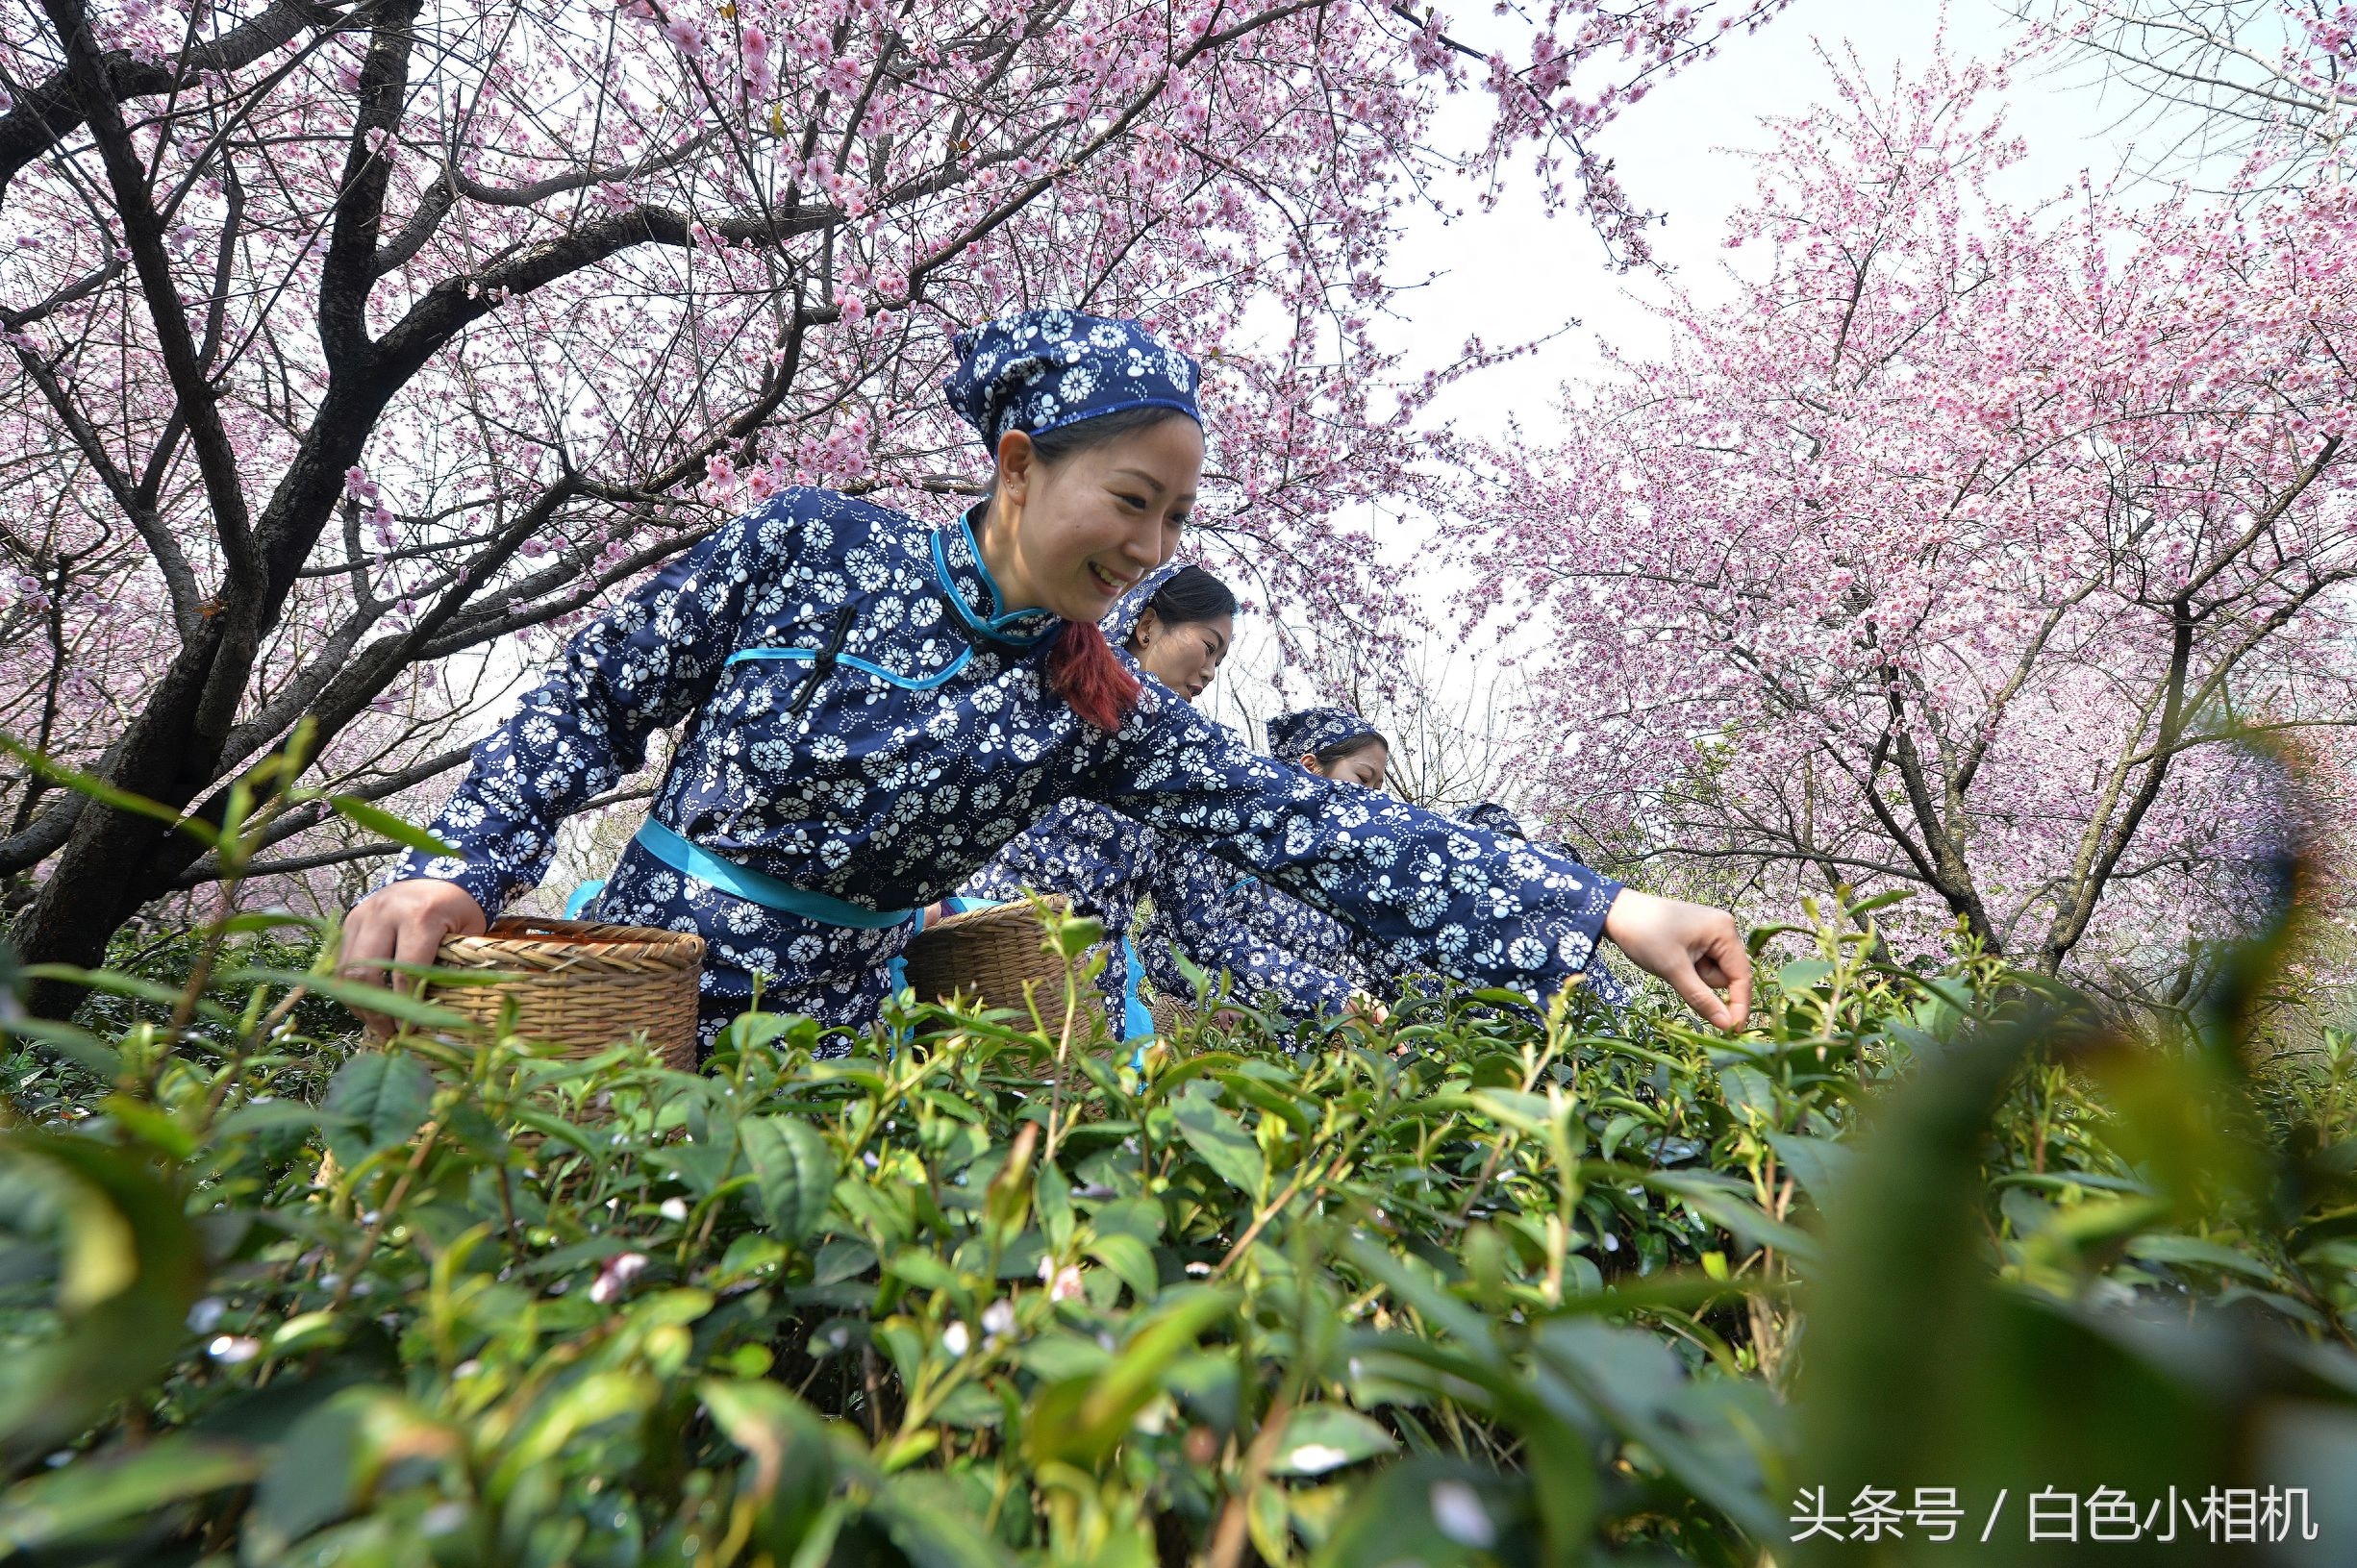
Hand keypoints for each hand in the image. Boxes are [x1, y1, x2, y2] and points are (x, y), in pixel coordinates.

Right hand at [340, 879, 487, 1031]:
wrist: (440, 874)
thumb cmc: (459, 909)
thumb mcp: (467, 934)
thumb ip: (450, 965)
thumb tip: (431, 1012)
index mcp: (419, 916)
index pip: (403, 972)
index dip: (405, 1006)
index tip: (410, 1030)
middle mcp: (384, 913)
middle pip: (365, 972)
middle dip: (376, 1009)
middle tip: (389, 1032)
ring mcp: (363, 914)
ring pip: (346, 968)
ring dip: (358, 1001)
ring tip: (376, 1021)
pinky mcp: (351, 919)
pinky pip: (342, 959)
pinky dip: (350, 985)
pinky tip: (367, 1001)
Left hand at [1602, 888, 1751, 1030]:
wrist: (1616, 913)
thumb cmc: (1644, 936)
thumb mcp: (1673, 970)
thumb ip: (1702, 999)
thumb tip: (1727, 1025)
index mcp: (1724, 930)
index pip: (1741, 976)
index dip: (1738, 1005)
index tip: (1734, 1032)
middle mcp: (1724, 929)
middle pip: (1726, 976)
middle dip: (1704, 983)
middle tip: (1677, 971)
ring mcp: (1711, 932)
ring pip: (1712, 973)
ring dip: (1694, 977)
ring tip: (1670, 962)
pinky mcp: (1699, 937)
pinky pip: (1702, 965)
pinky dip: (1688, 970)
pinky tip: (1670, 959)